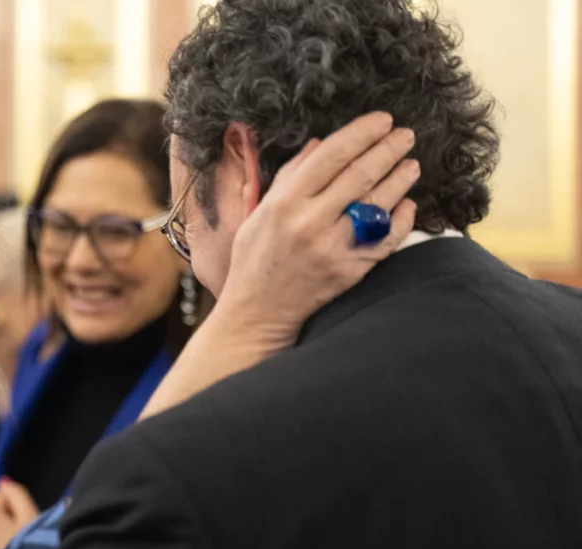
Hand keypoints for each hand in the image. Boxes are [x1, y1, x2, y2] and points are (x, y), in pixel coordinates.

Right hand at [217, 112, 419, 347]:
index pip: (332, 155)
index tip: (382, 120)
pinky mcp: (350, 270)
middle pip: (361, 174)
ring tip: (411, 164)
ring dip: (400, 178)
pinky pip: (385, 238)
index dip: (362, 133)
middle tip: (406, 135)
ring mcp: (333, 247)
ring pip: (378, 202)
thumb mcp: (260, 212)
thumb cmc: (255, 260)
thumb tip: (318, 144)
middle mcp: (310, 222)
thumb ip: (289, 176)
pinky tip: (407, 204)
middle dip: (389, 149)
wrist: (258, 312)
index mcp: (285, 203)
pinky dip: (401, 219)